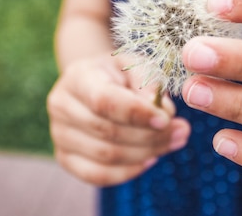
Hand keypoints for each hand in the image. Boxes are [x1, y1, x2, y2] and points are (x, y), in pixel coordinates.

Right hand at [47, 53, 190, 185]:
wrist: (93, 82)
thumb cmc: (119, 73)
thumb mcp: (136, 66)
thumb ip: (149, 85)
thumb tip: (163, 113)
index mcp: (78, 77)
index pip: (104, 101)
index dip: (137, 114)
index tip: (166, 119)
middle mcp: (61, 105)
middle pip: (108, 132)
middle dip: (150, 136)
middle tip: (182, 130)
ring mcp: (59, 134)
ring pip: (106, 156)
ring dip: (146, 153)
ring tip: (175, 141)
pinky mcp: (65, 157)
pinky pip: (98, 175)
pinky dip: (128, 172)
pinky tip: (150, 159)